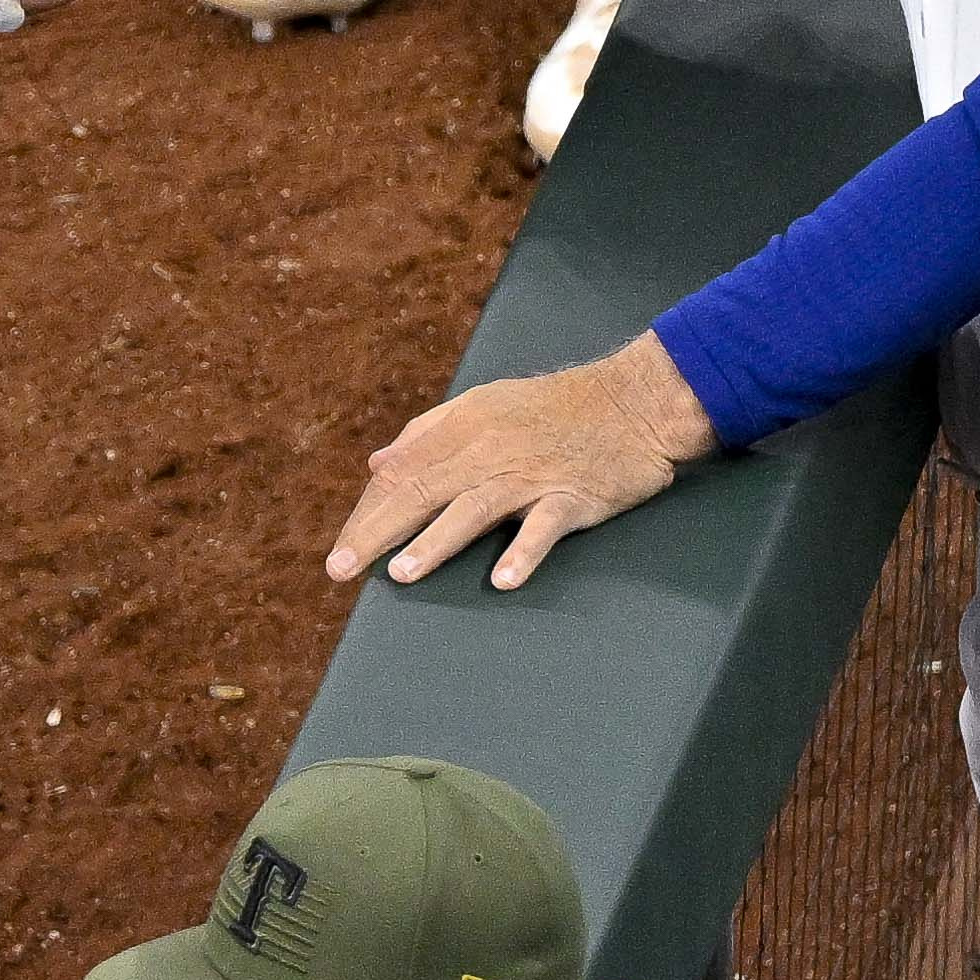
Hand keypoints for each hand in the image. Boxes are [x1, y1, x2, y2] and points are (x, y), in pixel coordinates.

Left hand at [323, 332, 720, 594]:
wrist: (636, 400)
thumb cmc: (558, 407)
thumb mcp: (486, 404)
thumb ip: (428, 432)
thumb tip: (377, 462)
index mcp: (465, 424)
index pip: (403, 471)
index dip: (369, 510)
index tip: (343, 546)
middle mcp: (492, 446)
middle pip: (425, 490)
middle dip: (378, 531)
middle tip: (342, 569)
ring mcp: (533, 472)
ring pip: (474, 507)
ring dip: (436, 541)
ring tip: (403, 573)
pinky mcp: (574, 494)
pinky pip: (544, 526)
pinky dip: (523, 552)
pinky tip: (502, 579)